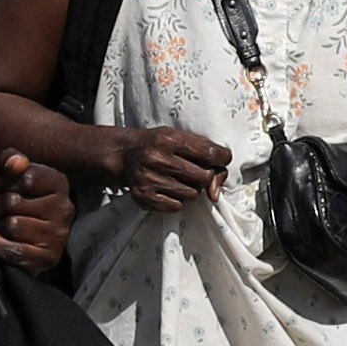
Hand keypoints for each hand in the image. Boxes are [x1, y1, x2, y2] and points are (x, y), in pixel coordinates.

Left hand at [0, 149, 71, 271]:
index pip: (25, 177)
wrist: (24, 238)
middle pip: (13, 202)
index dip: (0, 181)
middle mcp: (64, 208)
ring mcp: (59, 235)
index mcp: (58, 183)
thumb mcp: (11, 174)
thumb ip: (10, 160)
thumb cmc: (16, 200)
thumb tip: (14, 164)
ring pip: (12, 225)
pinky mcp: (49, 258)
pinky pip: (13, 251)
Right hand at [110, 124, 233, 213]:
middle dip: (203, 176)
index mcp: (170, 139)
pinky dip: (176, 200)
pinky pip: (176, 206)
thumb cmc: (159, 146)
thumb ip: (206, 156)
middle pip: (204, 177)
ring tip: (175, 179)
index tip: (218, 159)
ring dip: (189, 189)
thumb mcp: (181, 139)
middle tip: (191, 170)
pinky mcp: (143, 196)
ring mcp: (149, 179)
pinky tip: (165, 189)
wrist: (125, 154)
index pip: (212, 153)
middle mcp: (157, 158)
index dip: (221, 158)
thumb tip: (216, 193)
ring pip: (192, 195)